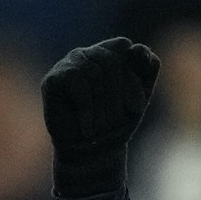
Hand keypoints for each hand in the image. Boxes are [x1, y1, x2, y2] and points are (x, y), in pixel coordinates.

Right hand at [40, 37, 159, 197]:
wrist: (92, 152)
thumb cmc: (115, 124)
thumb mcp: (139, 97)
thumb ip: (146, 70)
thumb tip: (138, 49)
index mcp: (110, 54)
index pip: (124, 47)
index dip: (132, 76)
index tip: (135, 107)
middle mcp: (90, 54)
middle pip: (111, 60)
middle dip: (118, 96)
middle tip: (114, 122)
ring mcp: (70, 64)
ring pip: (94, 72)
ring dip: (102, 106)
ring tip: (98, 126)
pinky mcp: (54, 78)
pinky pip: (76, 80)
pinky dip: (86, 107)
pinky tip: (84, 125)